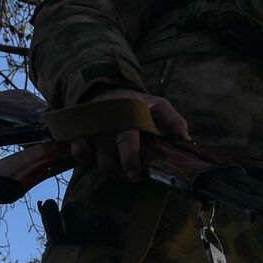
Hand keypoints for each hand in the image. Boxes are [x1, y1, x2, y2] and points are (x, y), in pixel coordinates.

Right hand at [70, 88, 191, 181]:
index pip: (127, 142)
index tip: (135, 175)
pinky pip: (79, 156)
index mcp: (127, 116)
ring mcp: (90, 128)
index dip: (130, 162)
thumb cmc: (133, 101)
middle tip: (129, 170)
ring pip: (96, 162)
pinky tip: (96, 159)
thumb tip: (186, 139)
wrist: (103, 87)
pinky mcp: (77, 131)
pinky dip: (86, 162)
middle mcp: (106, 123)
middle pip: (109, 161)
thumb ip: (173, 120)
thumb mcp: (157, 104)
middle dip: (120, 170)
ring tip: (116, 163)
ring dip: (107, 168)